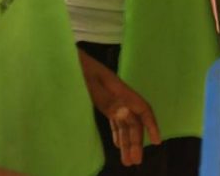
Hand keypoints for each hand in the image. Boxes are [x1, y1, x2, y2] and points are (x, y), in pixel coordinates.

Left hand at [78, 50, 159, 166]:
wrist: (61, 57)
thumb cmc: (76, 68)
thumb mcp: (89, 84)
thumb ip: (108, 100)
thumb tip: (127, 113)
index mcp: (120, 90)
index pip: (142, 109)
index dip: (152, 125)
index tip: (158, 141)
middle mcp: (118, 95)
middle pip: (132, 120)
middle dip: (136, 141)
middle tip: (134, 162)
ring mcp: (109, 98)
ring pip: (123, 122)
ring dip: (126, 141)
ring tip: (128, 161)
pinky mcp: (100, 100)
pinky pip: (113, 119)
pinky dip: (117, 132)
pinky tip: (118, 144)